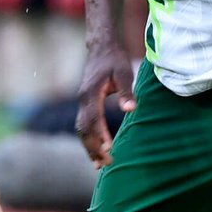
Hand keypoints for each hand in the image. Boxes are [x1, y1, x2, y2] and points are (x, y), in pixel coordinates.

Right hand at [76, 43, 136, 168]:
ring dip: (89, 146)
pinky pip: (83, 125)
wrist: (101, 47)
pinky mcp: (85, 103)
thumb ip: (126, 92)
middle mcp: (83, 99)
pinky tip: (97, 149)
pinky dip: (88, 139)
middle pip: (83, 129)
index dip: (100, 136)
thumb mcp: (124, 73)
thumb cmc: (114, 59)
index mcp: (91, 93)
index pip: (93, 119)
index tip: (109, 150)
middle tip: (106, 163)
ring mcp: (82, 102)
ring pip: (81, 129)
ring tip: (99, 164)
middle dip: (93, 147)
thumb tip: (130, 109)